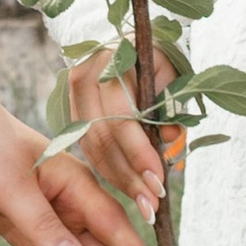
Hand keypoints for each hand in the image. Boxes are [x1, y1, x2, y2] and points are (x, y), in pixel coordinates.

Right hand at [64, 41, 171, 216]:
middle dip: (129, 175)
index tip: (158, 181)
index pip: (121, 116)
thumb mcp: (172, 75)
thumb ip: (173, 105)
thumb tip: (171, 138)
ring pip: (92, 148)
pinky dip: (109, 171)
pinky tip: (128, 187)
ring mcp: (73, 96)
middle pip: (102, 137)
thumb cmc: (156, 59)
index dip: (139, 153)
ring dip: (118, 180)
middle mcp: (84, 77)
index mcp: (110, 61)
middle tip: (151, 204)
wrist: (127, 42)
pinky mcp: (72, 112)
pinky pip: (88, 148)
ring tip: (144, 204)